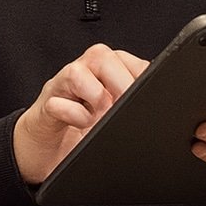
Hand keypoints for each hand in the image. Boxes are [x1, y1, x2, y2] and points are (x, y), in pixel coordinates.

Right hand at [14, 44, 148, 185]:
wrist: (45, 149)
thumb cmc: (83, 130)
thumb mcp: (115, 116)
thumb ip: (133, 105)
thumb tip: (160, 108)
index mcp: (106, 71)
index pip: (130, 61)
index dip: (142, 77)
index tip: (151, 97)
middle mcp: (84, 72)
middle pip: (103, 57)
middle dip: (121, 84)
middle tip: (126, 107)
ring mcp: (62, 88)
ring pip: (77, 72)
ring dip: (95, 96)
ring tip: (101, 117)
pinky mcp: (45, 108)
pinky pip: (56, 104)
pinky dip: (72, 115)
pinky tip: (81, 125)